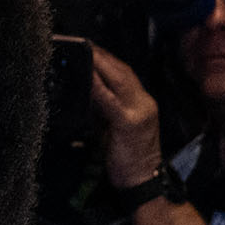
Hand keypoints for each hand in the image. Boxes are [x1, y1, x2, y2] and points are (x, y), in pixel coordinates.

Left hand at [88, 46, 164, 189]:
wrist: (142, 183)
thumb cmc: (125, 158)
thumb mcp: (113, 127)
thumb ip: (102, 107)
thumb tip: (83, 88)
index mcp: (141, 102)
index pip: (123, 73)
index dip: (105, 58)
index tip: (87, 46)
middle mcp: (143, 102)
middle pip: (122, 70)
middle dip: (101, 55)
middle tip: (80, 42)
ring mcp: (139, 111)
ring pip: (119, 78)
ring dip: (99, 63)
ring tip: (81, 51)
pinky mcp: (130, 123)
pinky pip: (111, 99)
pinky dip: (98, 85)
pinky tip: (86, 76)